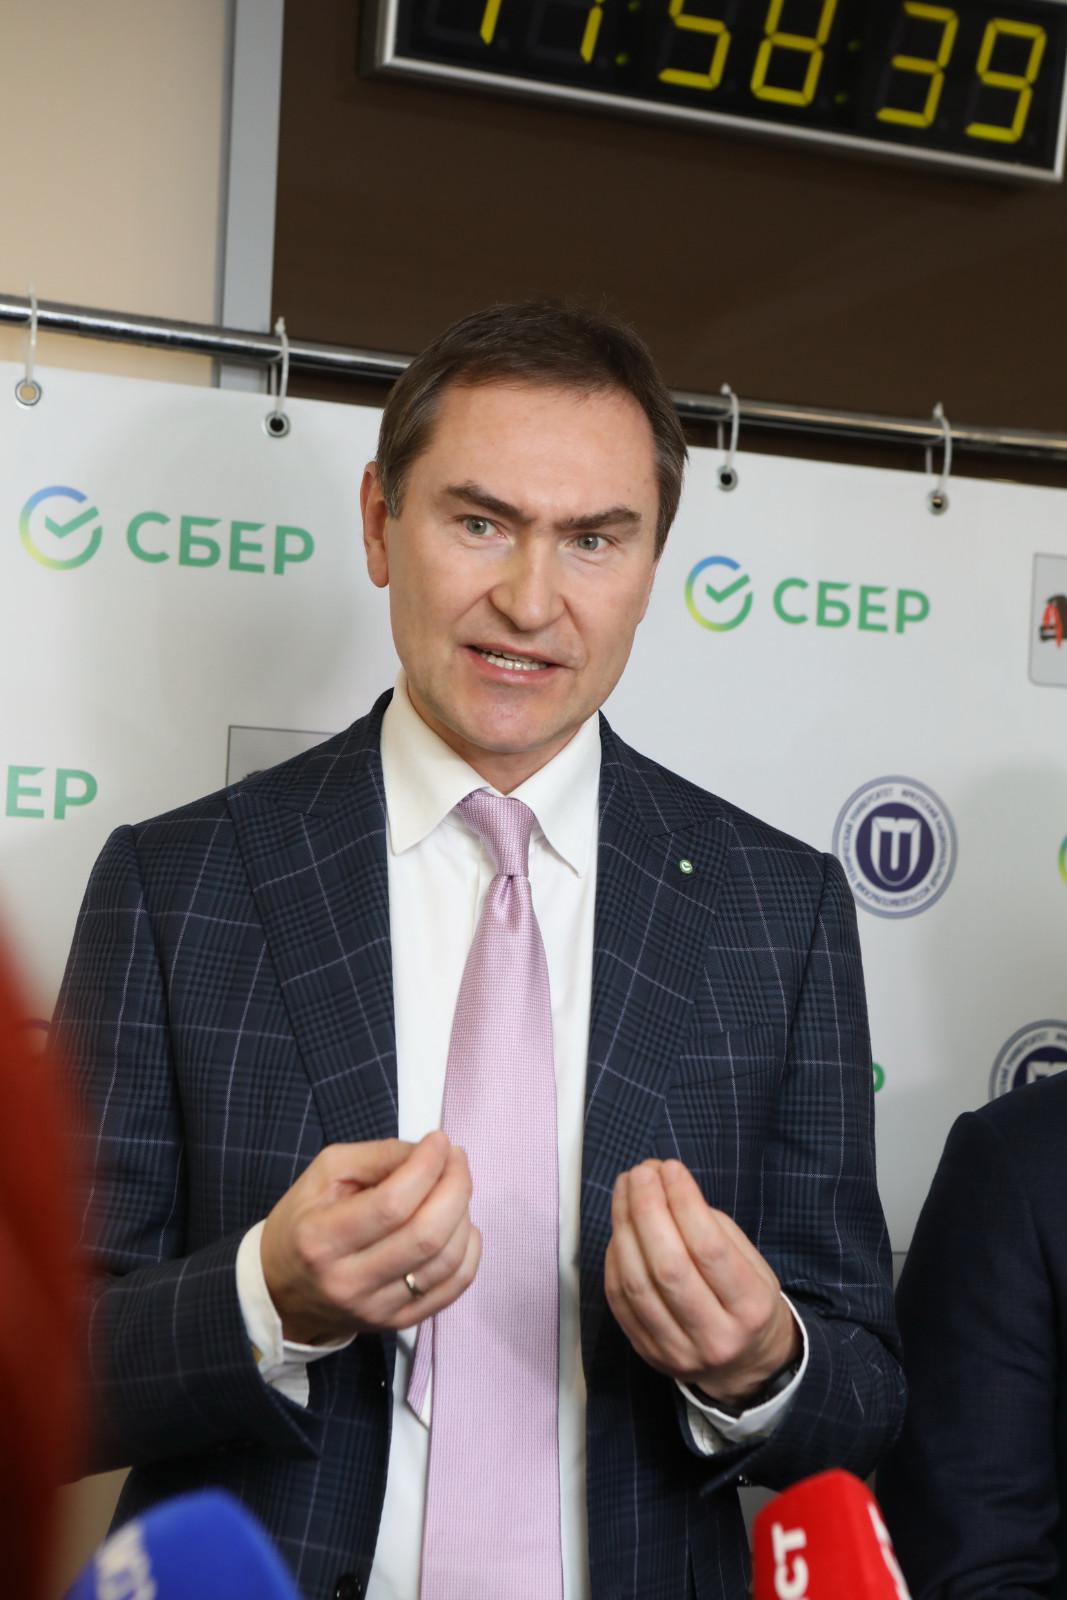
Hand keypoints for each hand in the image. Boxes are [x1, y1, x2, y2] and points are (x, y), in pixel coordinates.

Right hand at [260, 1131, 479, 1343]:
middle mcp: (349, 1281)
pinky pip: (454, 1288)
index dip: (426, 1167)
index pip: (391, 1204)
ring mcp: (377, 1308)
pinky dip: (469, 1250)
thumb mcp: (325, 1173)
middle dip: (455, 1187)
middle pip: (426, 1235)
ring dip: (463, 1214)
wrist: (282, 1289)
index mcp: (322, 1239)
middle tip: (456, 1160)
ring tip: (454, 1190)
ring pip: (446, 1261)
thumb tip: (430, 1151)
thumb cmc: (305, 1221)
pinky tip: (460, 1226)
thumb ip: (378, 1156)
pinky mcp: (399, 1323)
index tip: (438, 1141)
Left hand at [604, 1158, 799, 1407]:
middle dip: (647, 1208)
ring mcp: (677, 1352)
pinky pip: (619, 1300)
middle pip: (668, 1267)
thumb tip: (666, 1187)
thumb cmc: (746, 1301)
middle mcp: (715, 1337)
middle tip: (641, 1172)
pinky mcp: (647, 1354)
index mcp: (750, 1309)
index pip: (710, 1249)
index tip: (671, 1168)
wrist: (743, 1366)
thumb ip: (713, 1228)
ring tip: (626, 1189)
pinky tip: (620, 1227)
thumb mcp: (752, 1264)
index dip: (684, 1201)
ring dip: (624, 1226)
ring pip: (636, 1284)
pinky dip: (615, 1256)